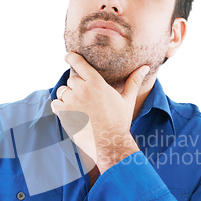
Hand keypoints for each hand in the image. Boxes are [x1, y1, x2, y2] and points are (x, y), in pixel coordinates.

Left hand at [51, 53, 149, 172]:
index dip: (71, 57)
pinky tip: (71, 114)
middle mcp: (82, 89)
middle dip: (76, 87)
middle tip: (85, 100)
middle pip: (71, 79)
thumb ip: (133, 82)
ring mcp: (72, 101)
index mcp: (97, 83)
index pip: (79, 63)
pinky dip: (60, 108)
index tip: (67, 56)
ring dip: (67, 98)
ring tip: (79, 109)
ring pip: (62, 91)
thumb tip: (145, 67)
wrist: (109, 143)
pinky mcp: (64, 113)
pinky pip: (55, 104)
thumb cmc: (120, 122)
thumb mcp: (127, 100)